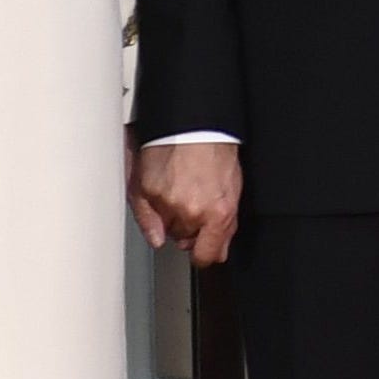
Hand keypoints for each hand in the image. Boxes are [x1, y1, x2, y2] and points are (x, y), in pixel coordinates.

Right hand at [130, 137, 241, 266]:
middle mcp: (190, 211)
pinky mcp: (146, 191)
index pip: (207, 255)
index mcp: (218, 213)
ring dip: (171, 216)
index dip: (206, 253)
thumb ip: (225, 226)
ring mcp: (166, 202)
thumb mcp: (233, 191)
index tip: (204, 251)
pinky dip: (150, 215)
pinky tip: (160, 200)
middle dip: (190, 226)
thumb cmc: (216, 150)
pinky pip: (145, 217)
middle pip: (185, 239)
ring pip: (166, 228)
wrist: (196, 124)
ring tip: (180, 191)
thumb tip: (216, 251)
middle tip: (194, 202)